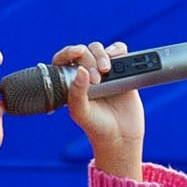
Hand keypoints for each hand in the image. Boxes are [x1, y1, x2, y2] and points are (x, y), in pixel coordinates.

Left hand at [56, 39, 144, 181]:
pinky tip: (118, 61)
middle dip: (89, 59)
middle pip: (84, 51)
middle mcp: (86, 74)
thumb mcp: (81, 113)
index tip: (77, 53)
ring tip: (107, 71)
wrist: (121, 137)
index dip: (68, 52)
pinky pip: (119, 51)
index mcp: (71, 82)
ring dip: (102, 54)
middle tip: (97, 79)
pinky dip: (118, 50)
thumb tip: (81, 70)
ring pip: (100, 49)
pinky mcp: (122, 71)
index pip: (64, 59)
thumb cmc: (96, 126)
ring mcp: (104, 72)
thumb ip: (77, 93)